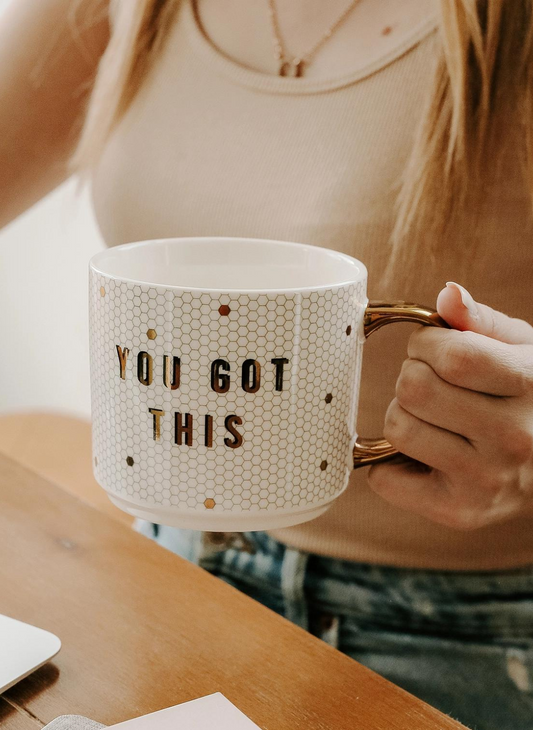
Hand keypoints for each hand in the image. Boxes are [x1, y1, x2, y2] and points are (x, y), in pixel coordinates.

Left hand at [368, 282, 532, 529]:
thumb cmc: (531, 400)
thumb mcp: (523, 350)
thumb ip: (482, 322)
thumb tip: (447, 295)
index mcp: (530, 386)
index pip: (451, 355)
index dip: (426, 343)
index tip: (431, 347)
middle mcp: (513, 437)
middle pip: (415, 389)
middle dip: (411, 374)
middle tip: (430, 381)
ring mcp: (487, 479)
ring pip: (399, 428)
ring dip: (402, 414)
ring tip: (429, 416)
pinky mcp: (461, 512)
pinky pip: (386, 479)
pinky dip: (388, 462)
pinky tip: (420, 451)